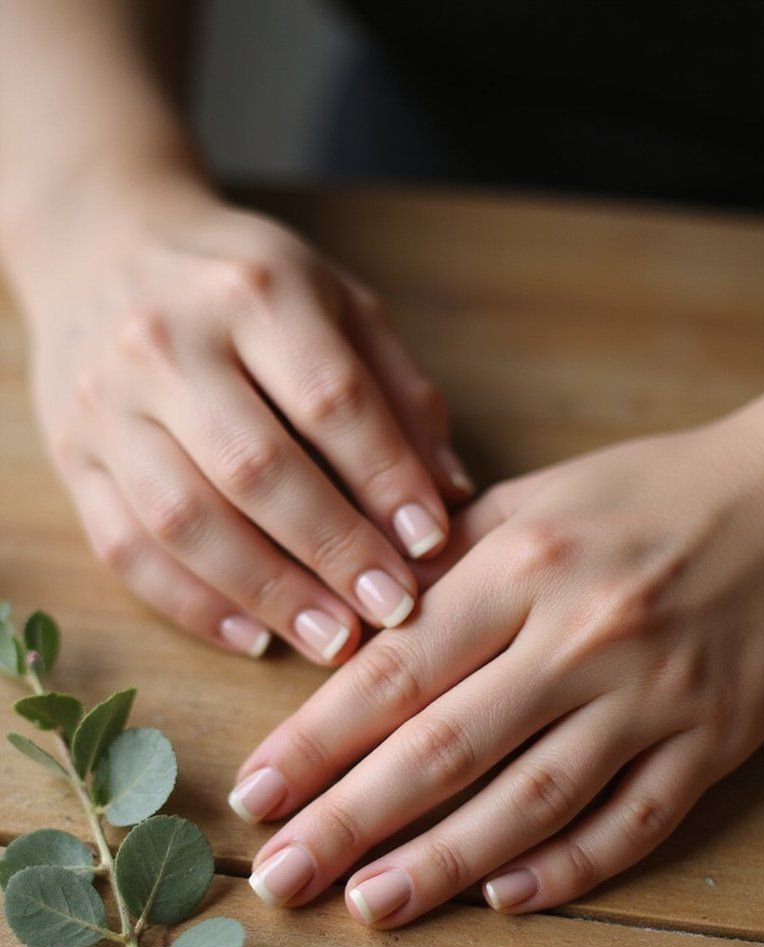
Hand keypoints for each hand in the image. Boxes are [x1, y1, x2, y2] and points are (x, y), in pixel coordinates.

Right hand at [23, 183, 470, 660]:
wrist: (104, 250)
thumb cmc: (243, 287)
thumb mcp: (335, 301)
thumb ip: (398, 390)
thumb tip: (452, 494)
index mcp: (252, 290)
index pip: (331, 400)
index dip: (386, 481)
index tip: (429, 545)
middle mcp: (167, 342)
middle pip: (255, 468)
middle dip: (332, 550)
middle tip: (389, 609)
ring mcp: (108, 404)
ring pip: (184, 520)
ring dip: (267, 592)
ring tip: (332, 641)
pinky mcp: (73, 458)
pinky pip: (126, 548)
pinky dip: (193, 605)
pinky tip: (254, 636)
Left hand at [231, 398, 763, 924]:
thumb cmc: (644, 498)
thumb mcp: (535, 499)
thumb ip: (443, 565)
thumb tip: (347, 626)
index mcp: (525, 563)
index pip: (397, 667)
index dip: (317, 739)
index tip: (255, 794)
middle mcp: (583, 633)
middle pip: (447, 746)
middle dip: (351, 820)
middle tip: (281, 879)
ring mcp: (655, 695)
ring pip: (535, 798)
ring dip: (445, 861)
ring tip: (369, 907)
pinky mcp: (714, 740)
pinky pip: (637, 821)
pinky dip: (570, 867)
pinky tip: (503, 901)